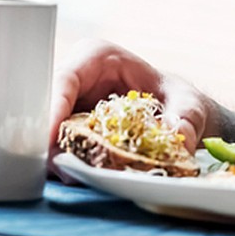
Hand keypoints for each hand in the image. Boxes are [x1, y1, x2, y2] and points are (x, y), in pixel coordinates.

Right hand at [48, 39, 213, 171]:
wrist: (175, 114)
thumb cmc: (176, 97)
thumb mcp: (188, 103)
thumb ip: (186, 117)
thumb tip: (180, 136)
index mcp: (96, 57)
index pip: (64, 79)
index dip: (53, 108)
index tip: (50, 137)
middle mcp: (75, 80)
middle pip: (47, 110)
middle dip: (50, 141)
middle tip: (64, 169)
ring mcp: (67, 108)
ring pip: (46, 133)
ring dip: (56, 157)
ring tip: (75, 178)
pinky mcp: (67, 132)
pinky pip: (56, 149)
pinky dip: (66, 164)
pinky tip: (80, 177)